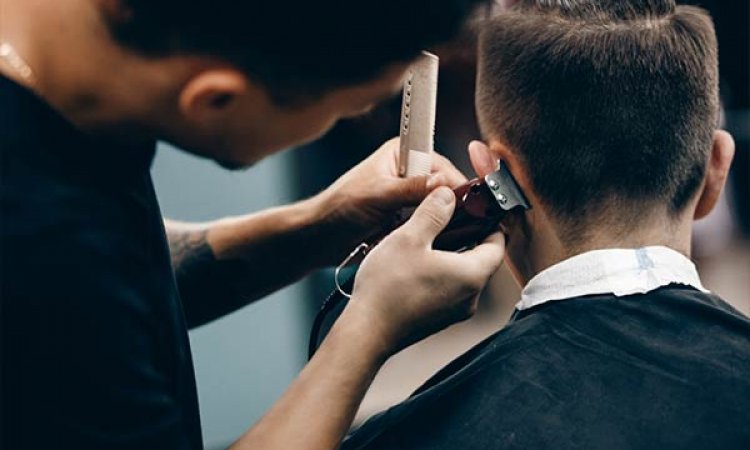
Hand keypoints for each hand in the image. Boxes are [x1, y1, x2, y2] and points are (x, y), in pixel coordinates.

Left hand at [313, 137, 466, 262]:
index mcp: (403, 152)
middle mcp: (410, 171)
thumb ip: (410, 188)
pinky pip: (431, 224)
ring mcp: (411, 196)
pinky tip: (437, 243)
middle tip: (465, 225)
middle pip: (446, 188)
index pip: (442, 165)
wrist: (321, 237)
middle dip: (451, 206)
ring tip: (448, 236)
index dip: (455, 185)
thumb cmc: (340, 208)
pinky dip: (434, 233)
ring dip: (442, 222)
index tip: (469, 204)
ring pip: (441, 208)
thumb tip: (441, 184)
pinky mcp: (409, 218)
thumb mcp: (377, 195)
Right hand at [341, 186, 505, 354]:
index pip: (498, 244)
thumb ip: (434, 212)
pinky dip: (439, 272)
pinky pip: (448, 289)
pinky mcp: (438, 319)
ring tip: (426, 238)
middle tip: (449, 217)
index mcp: (472, 275)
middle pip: (481, 259)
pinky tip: (415, 263)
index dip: (491, 223)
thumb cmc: (388, 289)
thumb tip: (448, 196)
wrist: (366, 332)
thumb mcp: (410, 237)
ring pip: (462, 274)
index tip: (479, 209)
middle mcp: (470, 297)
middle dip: (467, 236)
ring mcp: (454, 312)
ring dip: (450, 254)